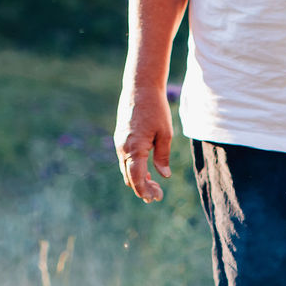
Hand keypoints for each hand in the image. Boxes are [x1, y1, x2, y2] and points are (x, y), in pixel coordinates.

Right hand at [115, 83, 173, 202]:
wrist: (140, 88)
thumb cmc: (156, 109)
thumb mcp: (165, 134)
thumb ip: (163, 156)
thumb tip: (164, 176)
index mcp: (135, 149)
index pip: (136, 179)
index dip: (145, 191)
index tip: (156, 197)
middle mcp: (123, 148)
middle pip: (129, 178)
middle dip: (142, 188)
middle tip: (157, 195)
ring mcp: (119, 143)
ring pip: (126, 170)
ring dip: (138, 179)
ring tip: (154, 185)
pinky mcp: (120, 138)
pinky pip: (125, 160)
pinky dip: (134, 168)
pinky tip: (147, 170)